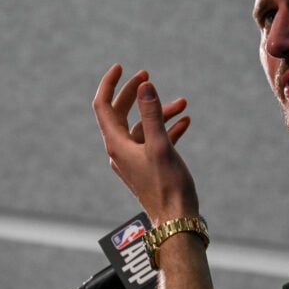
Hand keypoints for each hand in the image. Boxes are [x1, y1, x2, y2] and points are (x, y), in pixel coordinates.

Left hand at [93, 64, 199, 223]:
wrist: (176, 221)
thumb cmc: (168, 186)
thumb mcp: (161, 146)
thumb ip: (152, 115)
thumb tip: (145, 86)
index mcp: (116, 145)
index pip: (103, 106)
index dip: (109, 84)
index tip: (121, 67)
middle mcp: (120, 151)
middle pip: (120, 113)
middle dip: (135, 94)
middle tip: (148, 77)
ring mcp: (133, 160)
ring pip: (142, 127)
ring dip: (159, 113)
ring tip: (183, 104)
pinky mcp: (147, 167)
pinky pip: (153, 141)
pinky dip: (166, 129)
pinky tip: (185, 122)